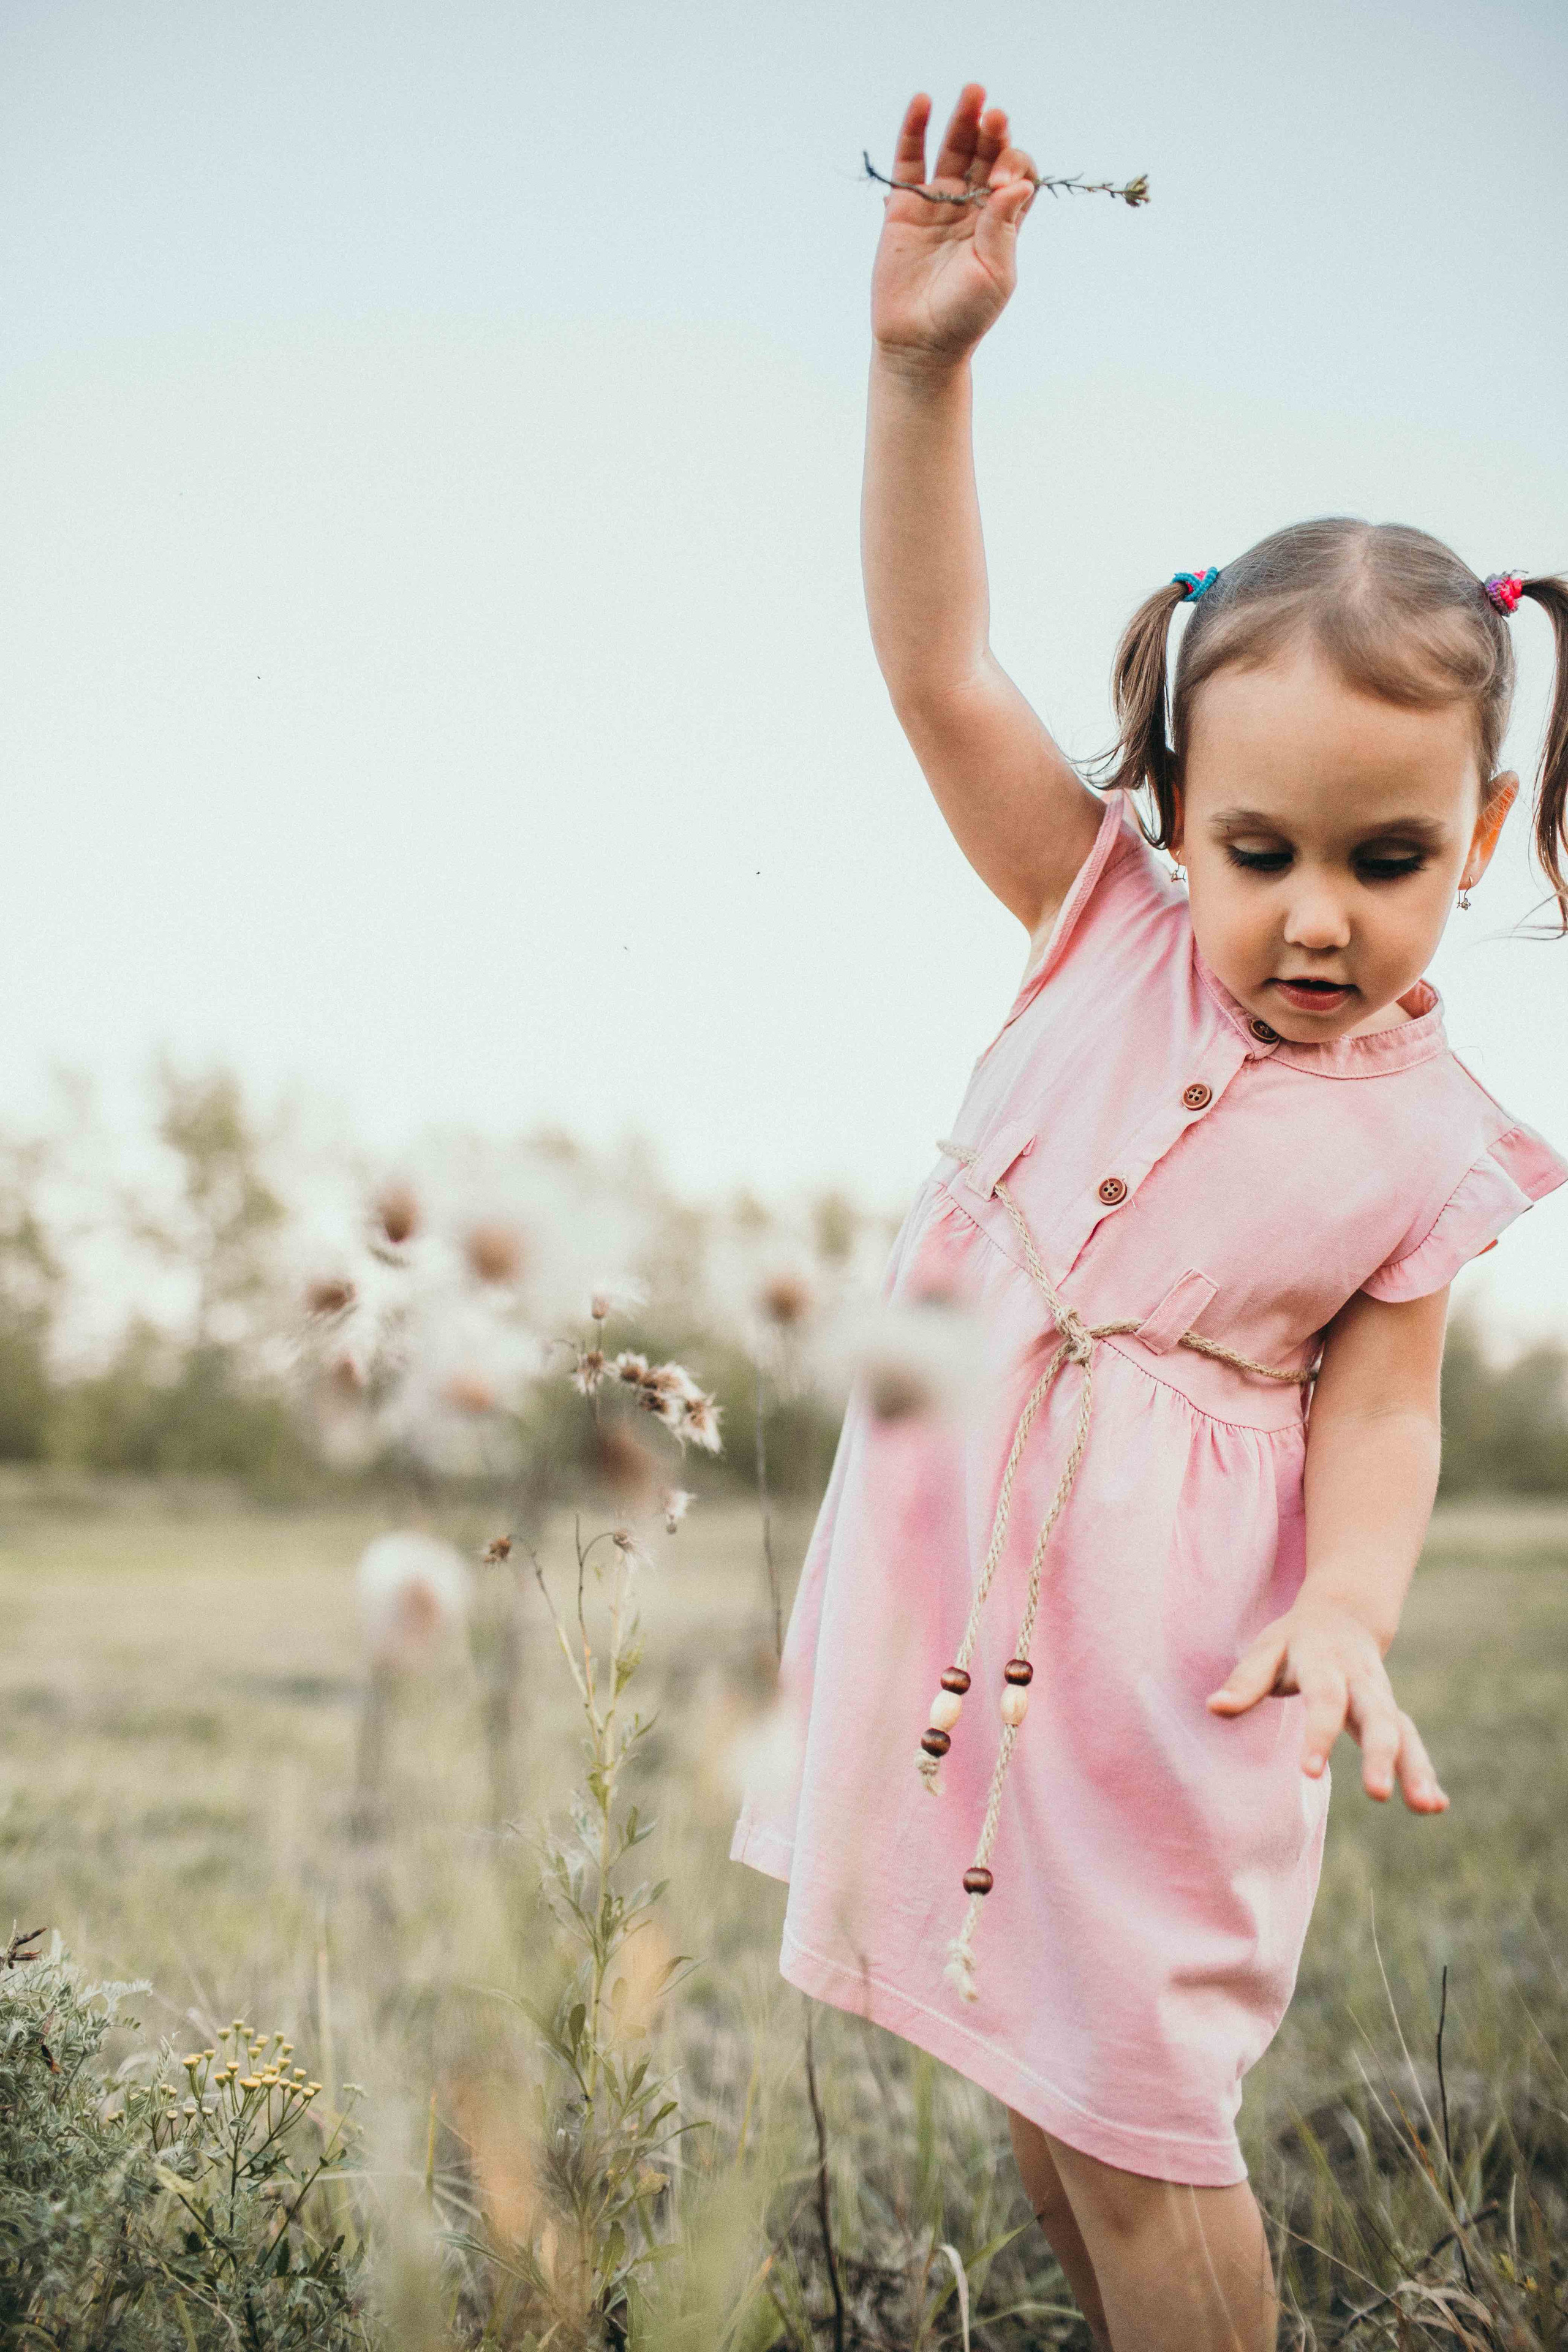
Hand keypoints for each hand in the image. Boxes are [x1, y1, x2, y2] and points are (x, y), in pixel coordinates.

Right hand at [871, 85, 1038, 370]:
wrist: (919, 344)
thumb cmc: (964, 317)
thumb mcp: (995, 275)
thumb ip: (1003, 228)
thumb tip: (1016, 183)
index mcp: (1001, 221)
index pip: (1017, 174)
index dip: (1012, 167)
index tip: (999, 183)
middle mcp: (972, 205)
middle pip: (986, 152)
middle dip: (993, 130)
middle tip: (994, 114)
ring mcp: (938, 203)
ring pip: (953, 149)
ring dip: (963, 119)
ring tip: (972, 93)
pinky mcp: (904, 208)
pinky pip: (909, 161)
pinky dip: (914, 131)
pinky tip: (922, 103)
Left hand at [1206, 1598, 1448, 1811]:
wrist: (1343, 1614)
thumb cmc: (1295, 1639)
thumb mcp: (1267, 1648)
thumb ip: (1245, 1680)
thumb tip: (1215, 1708)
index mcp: (1325, 1662)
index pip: (1325, 1699)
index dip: (1319, 1734)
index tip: (1310, 1772)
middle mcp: (1361, 1680)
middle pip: (1377, 1716)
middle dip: (1380, 1756)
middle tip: (1378, 1794)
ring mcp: (1382, 1698)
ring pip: (1403, 1732)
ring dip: (1416, 1769)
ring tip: (1426, 1807)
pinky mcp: (1392, 1715)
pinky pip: (1412, 1742)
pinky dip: (1425, 1771)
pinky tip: (1435, 1805)